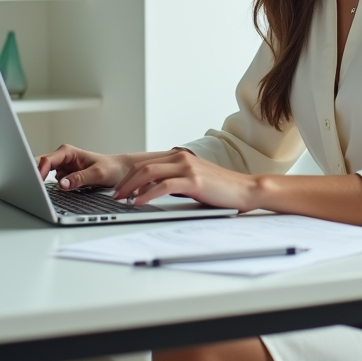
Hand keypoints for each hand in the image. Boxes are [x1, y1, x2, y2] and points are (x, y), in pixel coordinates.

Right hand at [36, 144, 128, 189]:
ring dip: (42, 184)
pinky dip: (50, 189)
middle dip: (35, 176)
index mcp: (68, 152)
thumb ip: (80, 178)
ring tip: (41, 194)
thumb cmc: (111, 168)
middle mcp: (63, 159)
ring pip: (44, 177)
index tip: (36, 183)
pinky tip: (52, 194)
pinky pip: (52, 184)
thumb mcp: (98, 173)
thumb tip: (62, 184)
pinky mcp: (65, 178)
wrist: (120, 171)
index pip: (47, 160)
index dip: (39, 171)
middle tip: (32, 189)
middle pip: (41, 166)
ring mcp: (62, 169)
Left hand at [113, 150, 258, 210]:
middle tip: (115, 195)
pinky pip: (163, 186)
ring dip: (131, 187)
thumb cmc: (222, 189)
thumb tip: (153, 190)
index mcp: (180, 158)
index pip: (146, 162)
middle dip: (125, 181)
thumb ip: (176, 180)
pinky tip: (138, 202)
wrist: (246, 190)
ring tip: (122, 199)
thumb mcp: (195, 181)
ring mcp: (187, 168)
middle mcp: (181, 159)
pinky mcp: (193, 181)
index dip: (129, 175)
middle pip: (143, 166)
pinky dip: (147, 194)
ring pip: (149, 173)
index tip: (119, 188)